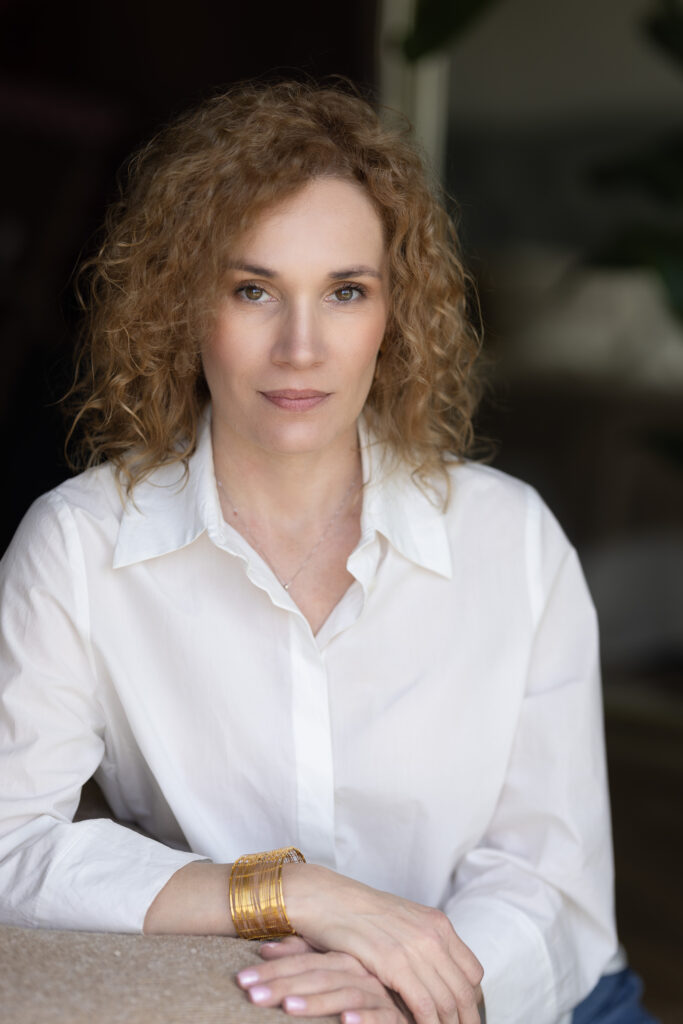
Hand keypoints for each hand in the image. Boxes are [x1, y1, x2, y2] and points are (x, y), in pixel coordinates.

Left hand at [236, 936, 410, 1023]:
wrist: (412, 1011)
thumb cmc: (368, 996)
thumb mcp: (333, 978)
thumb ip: (305, 961)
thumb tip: (266, 948)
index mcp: (345, 960)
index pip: (304, 960)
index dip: (273, 969)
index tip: (242, 979)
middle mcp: (362, 972)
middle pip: (319, 973)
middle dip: (283, 983)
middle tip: (251, 993)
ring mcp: (381, 992)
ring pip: (346, 992)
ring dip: (317, 1001)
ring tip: (288, 1007)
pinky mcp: (399, 1016)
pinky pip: (383, 1015)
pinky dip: (365, 1017)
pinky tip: (345, 1021)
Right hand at [281, 864, 482, 1023]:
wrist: (326, 898)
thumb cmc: (357, 913)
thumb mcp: (400, 922)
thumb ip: (421, 944)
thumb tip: (435, 974)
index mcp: (438, 924)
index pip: (472, 972)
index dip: (471, 1000)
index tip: (463, 1018)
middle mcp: (433, 934)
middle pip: (465, 990)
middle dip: (466, 1020)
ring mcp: (415, 948)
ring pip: (447, 1002)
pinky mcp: (394, 963)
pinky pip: (424, 1005)